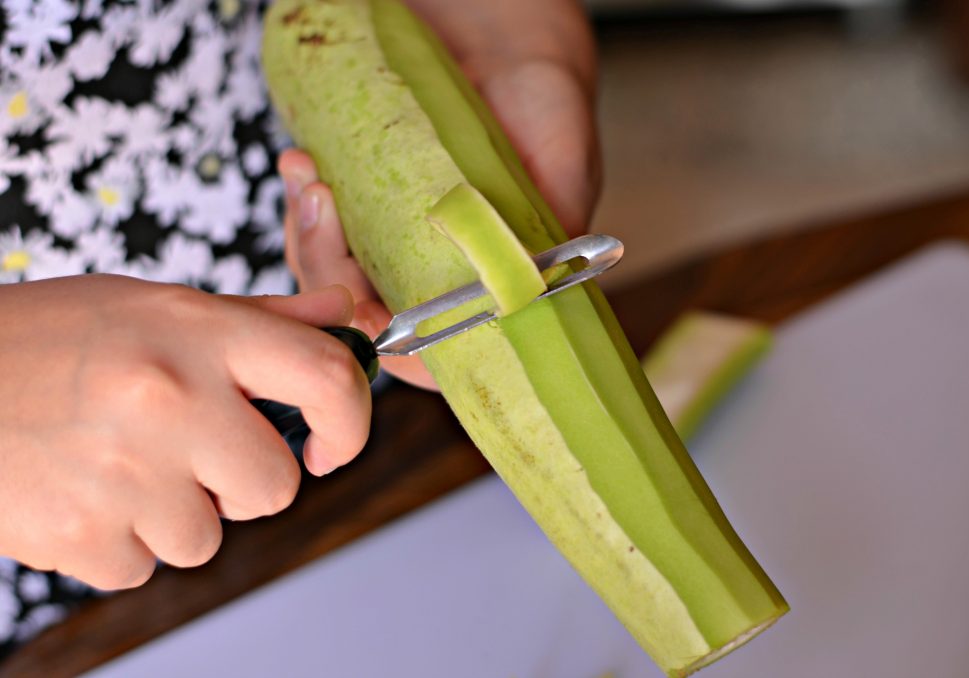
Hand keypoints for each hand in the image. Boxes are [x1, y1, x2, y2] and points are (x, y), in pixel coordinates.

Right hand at [0, 275, 370, 589]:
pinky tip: (82, 490)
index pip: (327, 378)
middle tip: (188, 449)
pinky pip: (142, 566)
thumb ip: (260, 320)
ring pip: (208, 536)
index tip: (334, 443)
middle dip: (244, 480)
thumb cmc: (52, 338)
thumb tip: (344, 318)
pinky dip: (119, 541)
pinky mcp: (81, 536)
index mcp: (199, 334)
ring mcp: (124, 472)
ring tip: (117, 461)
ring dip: (175, 512)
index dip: (352, 420)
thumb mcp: (157, 307)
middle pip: (275, 485)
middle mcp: (171, 399)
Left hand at [278, 0, 599, 388]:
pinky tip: (303, 166)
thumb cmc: (543, 105)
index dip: (395, 344)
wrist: (503, 44)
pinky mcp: (364, 211)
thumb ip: (551, 226)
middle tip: (323, 209)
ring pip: (332, 280)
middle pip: (367, 321)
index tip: (365, 309)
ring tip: (308, 175)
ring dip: (308, 236)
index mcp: (490, 291)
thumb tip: (524, 286)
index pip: (436, 351)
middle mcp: (438, 279)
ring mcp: (396, 248)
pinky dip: (303, 208)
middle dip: (330, 275)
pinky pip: (318, 232)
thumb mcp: (561, 163)